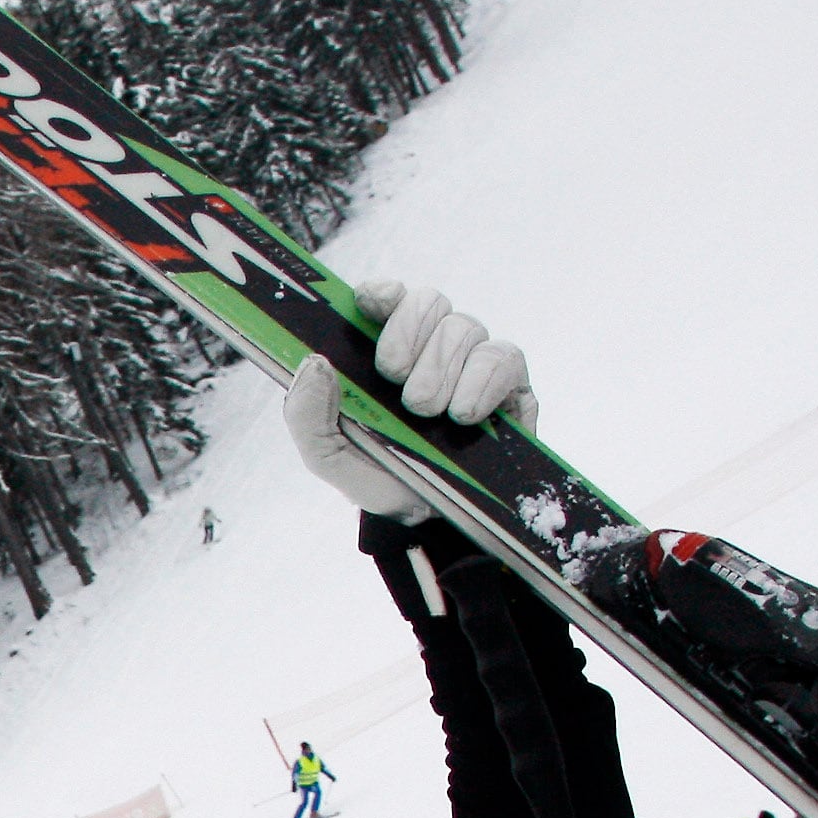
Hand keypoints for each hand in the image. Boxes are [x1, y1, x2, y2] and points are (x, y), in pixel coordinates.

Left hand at [281, 280, 539, 524]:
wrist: (427, 524)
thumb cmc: (378, 476)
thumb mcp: (327, 454)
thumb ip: (306, 413)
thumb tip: (315, 361)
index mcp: (384, 348)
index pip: (386, 297)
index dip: (381, 293)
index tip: (368, 306)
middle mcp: (432, 345)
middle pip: (429, 301)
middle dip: (408, 337)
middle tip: (397, 384)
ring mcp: (474, 360)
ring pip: (464, 327)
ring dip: (440, 371)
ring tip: (428, 414)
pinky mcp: (511, 384)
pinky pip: (503, 358)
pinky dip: (481, 384)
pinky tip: (464, 414)